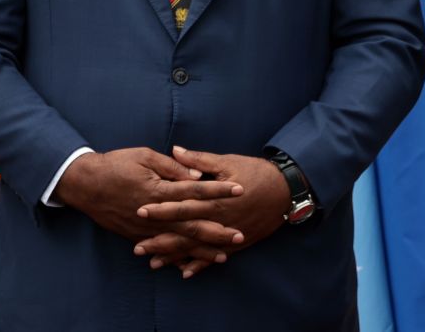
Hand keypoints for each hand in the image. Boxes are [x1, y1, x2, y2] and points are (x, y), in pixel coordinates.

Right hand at [53, 146, 242, 243]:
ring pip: (178, 242)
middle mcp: (154, 213)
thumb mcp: (145, 156)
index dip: (220, 190)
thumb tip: (198, 174)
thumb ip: (173, 166)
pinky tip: (190, 266)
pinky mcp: (135, 235)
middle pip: (192, 224)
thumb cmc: (115, 165)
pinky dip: (175, 259)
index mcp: (159, 190)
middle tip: (240, 236)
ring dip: (201, 250)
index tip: (241, 190)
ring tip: (223, 256)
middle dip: (218, 231)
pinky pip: (159, 250)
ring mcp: (144, 227)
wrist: (83, 184)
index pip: (197, 190)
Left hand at [133, 147, 288, 275]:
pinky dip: (201, 264)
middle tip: (137, 248)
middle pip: (185, 232)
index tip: (140, 212)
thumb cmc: (257, 173)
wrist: (287, 190)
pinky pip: (216, 255)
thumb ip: (200, 161)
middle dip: (160, 240)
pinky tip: (185, 272)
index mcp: (215, 199)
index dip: (161, 209)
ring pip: (197, 247)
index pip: (182, 205)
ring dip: (175, 255)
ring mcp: (228, 232)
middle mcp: (219, 219)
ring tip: (153, 262)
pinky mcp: (238, 241)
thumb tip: (175, 151)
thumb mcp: (228, 162)